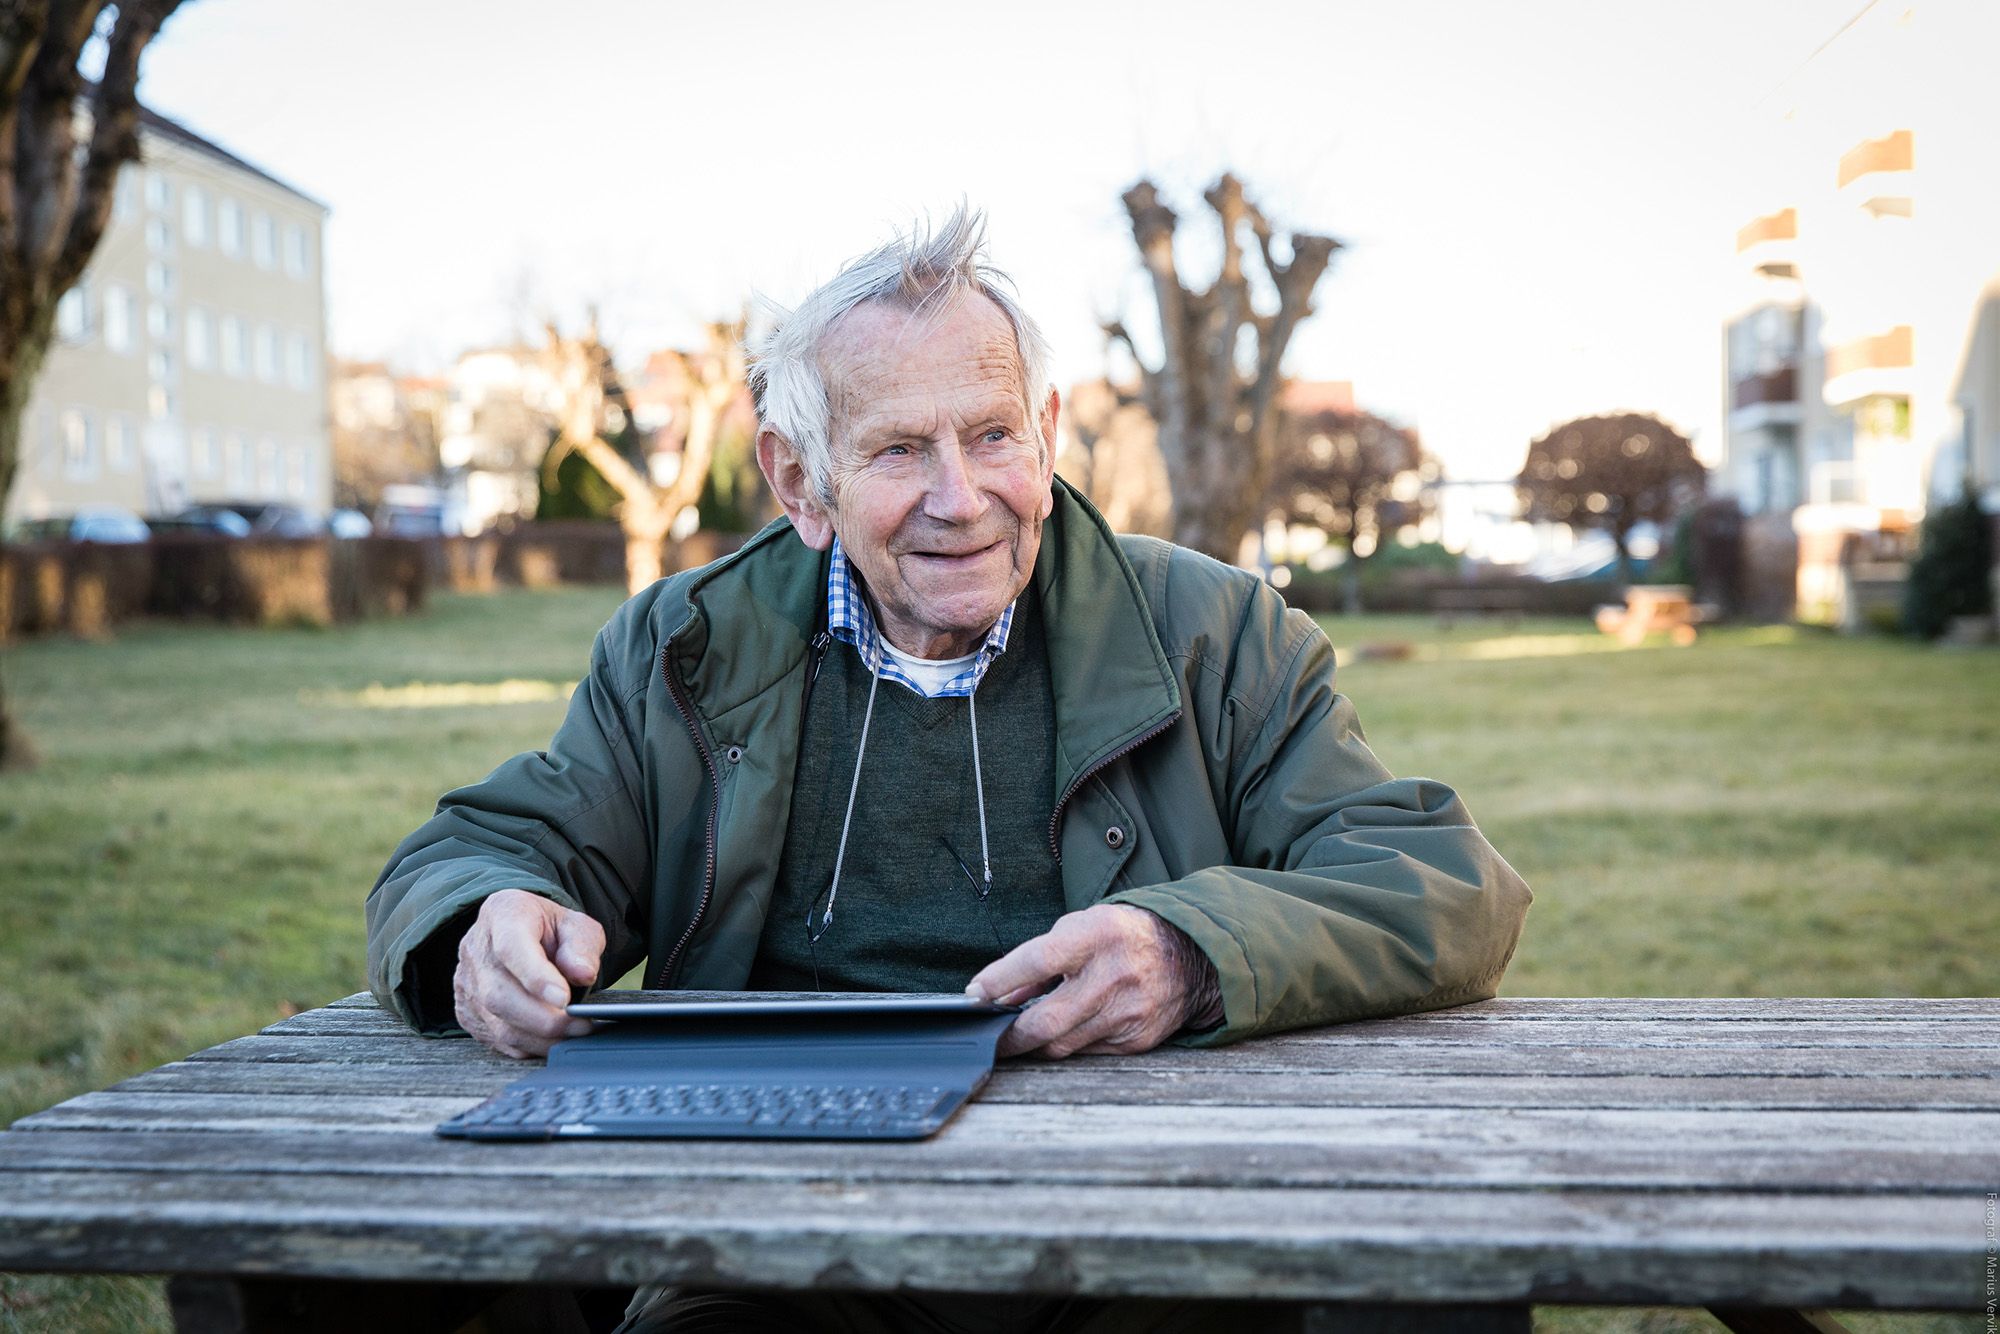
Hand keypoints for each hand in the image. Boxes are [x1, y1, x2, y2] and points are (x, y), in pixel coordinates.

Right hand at [453, 889, 604, 1057]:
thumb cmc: (548, 929)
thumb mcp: (576, 924)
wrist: (519, 933)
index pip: (511, 948)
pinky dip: (529, 1045)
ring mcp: (466, 984)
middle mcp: (475, 949)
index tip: (565, 998)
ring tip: (573, 1032)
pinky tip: (552, 1038)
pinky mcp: (467, 1013)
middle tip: (581, 1024)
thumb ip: (582, 945)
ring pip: (497, 1024)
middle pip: (498, 995)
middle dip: (544, 1019)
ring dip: (540, 1037)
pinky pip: (497, 1040)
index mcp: (502, 914)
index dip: (536, 977)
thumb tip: (583, 973)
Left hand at [966, 904, 1210, 1058]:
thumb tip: (995, 994)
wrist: (1187, 957)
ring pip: (1063, 1044)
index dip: (1000, 980)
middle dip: (1010, 1036)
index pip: (1039, 960)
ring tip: (1021, 1035)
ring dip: (1035, 1043)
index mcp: (1097, 935)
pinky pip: (1087, 1051)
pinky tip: (1064, 1032)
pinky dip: (1069, 1044)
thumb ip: (1038, 960)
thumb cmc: (1121, 937)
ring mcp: (1127, 1012)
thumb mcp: (1080, 927)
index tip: (974, 994)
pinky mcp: (1136, 1040)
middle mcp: (1114, 975)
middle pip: (1047, 1021)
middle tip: (991, 1036)